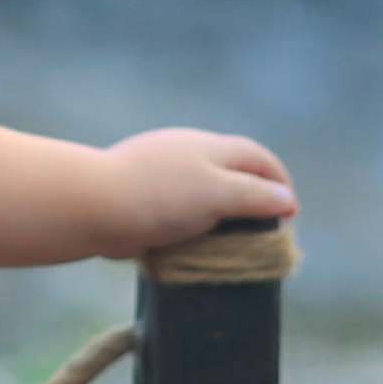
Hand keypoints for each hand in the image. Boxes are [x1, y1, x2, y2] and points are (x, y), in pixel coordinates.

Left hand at [100, 127, 294, 254]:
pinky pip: (176, 202)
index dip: (278, 180)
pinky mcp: (139, 191)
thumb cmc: (160, 197)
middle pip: (230, 167)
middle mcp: (185, 151)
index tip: (290, 211)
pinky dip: (192, 218)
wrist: (92, 204)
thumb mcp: (218, 194)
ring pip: (201, 185)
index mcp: (209, 145)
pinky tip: (191, 237)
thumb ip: (254, 195)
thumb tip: (287, 199)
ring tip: (231, 237)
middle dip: (252, 192)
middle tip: (264, 226)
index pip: (256, 156)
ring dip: (220, 208)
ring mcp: (159, 169)